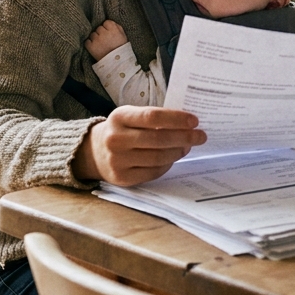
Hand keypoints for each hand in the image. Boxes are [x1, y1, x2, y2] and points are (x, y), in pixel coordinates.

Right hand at [73, 106, 206, 185]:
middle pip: (158, 139)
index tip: (194, 121)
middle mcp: (116, 139)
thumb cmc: (121, 130)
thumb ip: (153, 118)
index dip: (176, 119)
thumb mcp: (130, 116)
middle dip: (184, 137)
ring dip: (178, 152)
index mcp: (119, 117)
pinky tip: (174, 158)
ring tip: (188, 146)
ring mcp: (118, 160)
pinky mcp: (122, 178)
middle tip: (200, 136)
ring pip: (158, 157)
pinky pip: (153, 172)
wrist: (94, 152)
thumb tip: (187, 124)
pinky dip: (168, 165)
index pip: (152, 116)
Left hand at [84, 20, 128, 59]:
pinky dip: (90, 44)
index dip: (107, 28)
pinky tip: (95, 48)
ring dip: (95, 38)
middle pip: (99, 28)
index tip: (109, 33)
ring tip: (101, 45)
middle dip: (101, 33)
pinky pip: (87, 41)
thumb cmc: (121, 49)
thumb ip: (117, 27)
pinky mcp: (90, 46)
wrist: (117, 63)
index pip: (106, 22)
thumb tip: (109, 22)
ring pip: (92, 34)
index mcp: (113, 29)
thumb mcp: (123, 36)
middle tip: (105, 40)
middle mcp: (104, 33)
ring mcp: (96, 39)